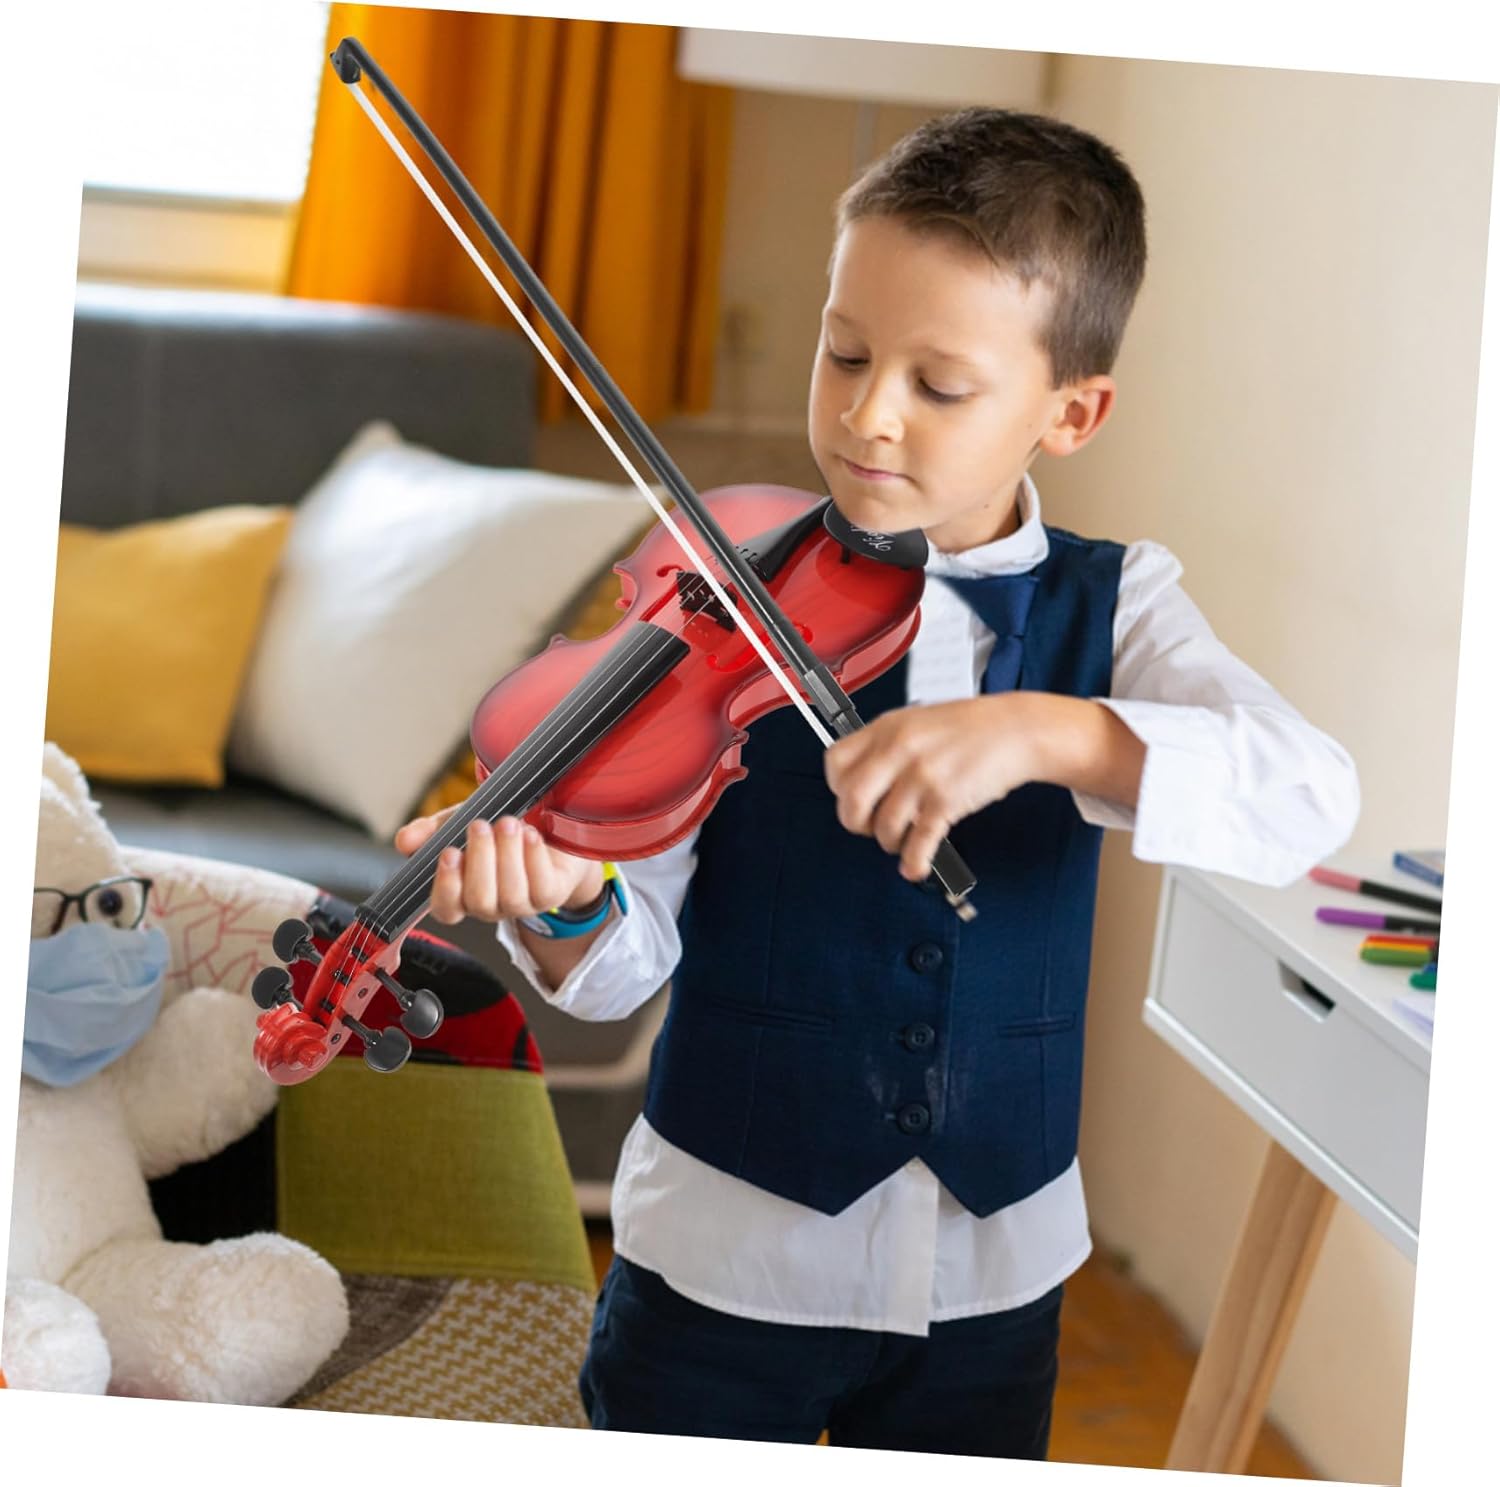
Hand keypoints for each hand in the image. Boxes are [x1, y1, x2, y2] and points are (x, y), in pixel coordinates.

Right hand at [393, 809, 604, 924]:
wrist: (546, 825)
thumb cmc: (495, 830)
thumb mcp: (457, 823)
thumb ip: (430, 831)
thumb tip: (403, 841)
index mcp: (462, 893)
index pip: (446, 909)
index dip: (445, 887)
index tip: (449, 852)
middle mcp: (491, 905)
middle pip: (479, 901)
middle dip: (480, 861)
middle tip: (480, 825)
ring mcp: (522, 903)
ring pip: (511, 895)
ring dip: (508, 856)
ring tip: (508, 822)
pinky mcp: (550, 894)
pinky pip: (542, 887)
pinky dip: (535, 857)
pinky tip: (531, 834)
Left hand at [822, 694, 1045, 881]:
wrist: (1016, 729)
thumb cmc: (971, 727)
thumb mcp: (917, 721)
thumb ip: (887, 746)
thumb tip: (862, 778)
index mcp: (887, 728)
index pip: (836, 762)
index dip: (838, 787)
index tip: (849, 797)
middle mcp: (900, 751)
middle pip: (851, 800)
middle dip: (856, 823)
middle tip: (869, 826)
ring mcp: (922, 776)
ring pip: (883, 827)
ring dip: (890, 842)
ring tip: (903, 839)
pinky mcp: (946, 801)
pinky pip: (918, 843)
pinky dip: (914, 862)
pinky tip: (915, 865)